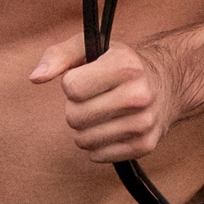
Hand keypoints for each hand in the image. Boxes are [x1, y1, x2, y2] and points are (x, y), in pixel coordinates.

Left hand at [29, 33, 178, 161]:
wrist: (167, 81)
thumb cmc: (119, 63)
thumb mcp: (91, 47)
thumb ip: (59, 55)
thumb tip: (36, 77)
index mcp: (126, 65)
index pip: (71, 87)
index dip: (72, 82)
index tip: (87, 77)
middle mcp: (139, 94)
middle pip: (75, 117)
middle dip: (76, 108)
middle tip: (94, 97)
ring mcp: (144, 123)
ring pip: (83, 140)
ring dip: (85, 128)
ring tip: (102, 112)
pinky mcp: (144, 145)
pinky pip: (97, 155)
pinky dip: (97, 144)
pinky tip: (111, 126)